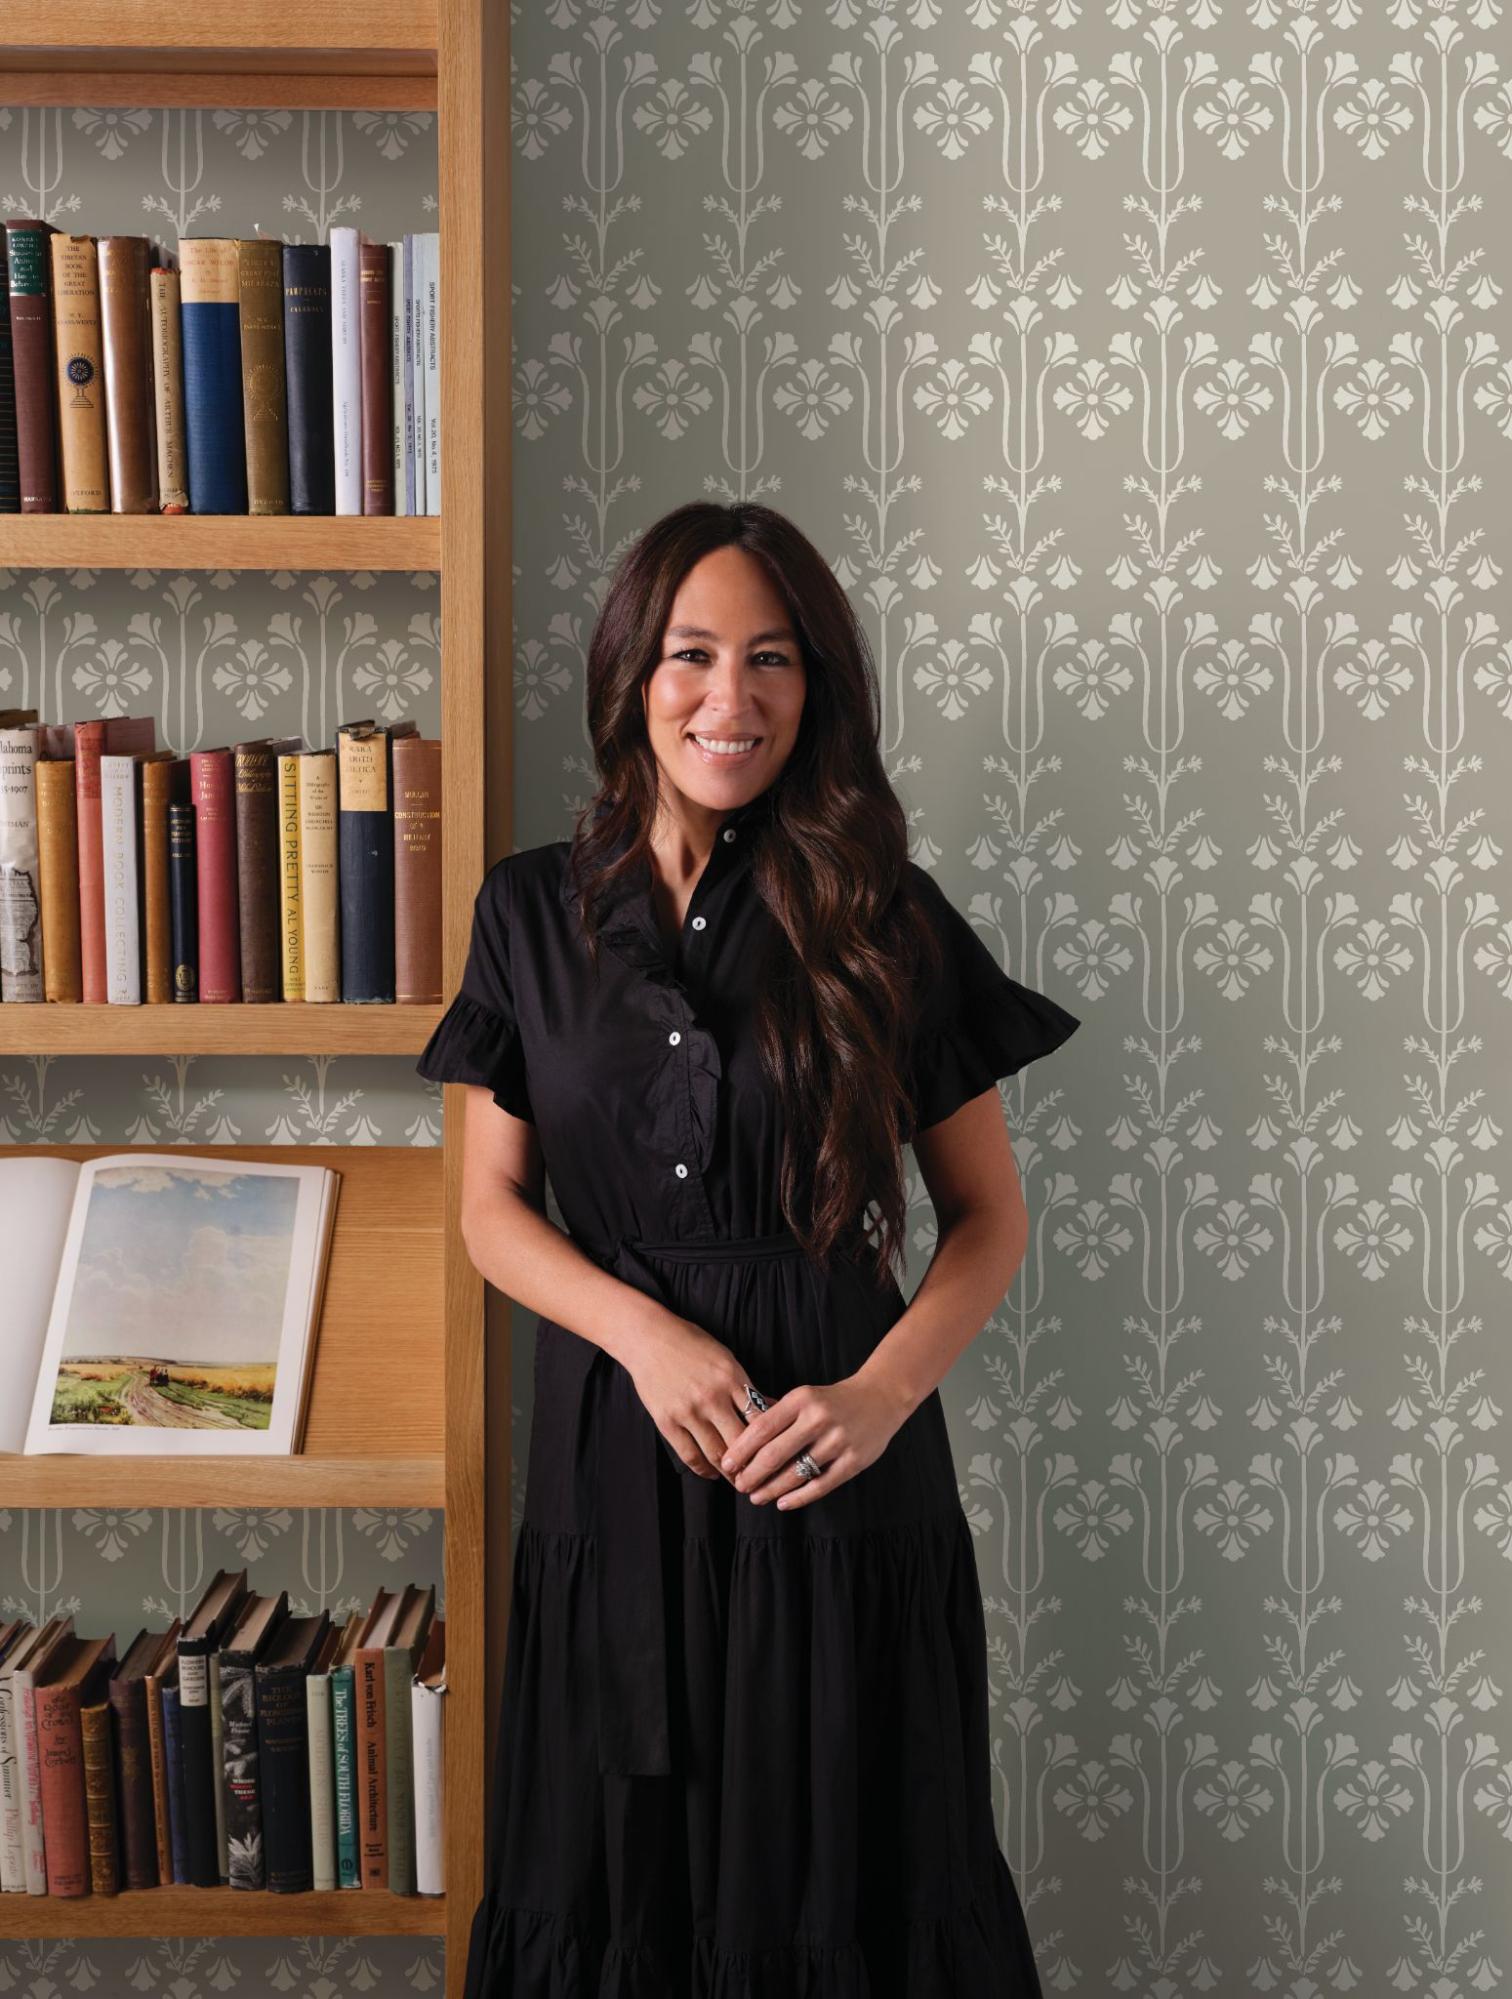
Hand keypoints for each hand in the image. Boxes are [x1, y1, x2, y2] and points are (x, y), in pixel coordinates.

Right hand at [622, 1316, 759, 1480]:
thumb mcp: (725, 1358)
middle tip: (761, 1477)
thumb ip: (745, 1386)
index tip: (776, 1454)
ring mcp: (688, 1411)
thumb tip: (770, 1409)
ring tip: (739, 1481)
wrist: (648, 1338)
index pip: (760, 1418)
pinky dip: (704, 1469)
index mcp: (731, 1377)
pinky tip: (713, 1473)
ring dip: (731, 1472)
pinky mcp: (667, 1422)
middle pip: (741, 1441)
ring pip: (717, 1453)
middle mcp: (712, 1396)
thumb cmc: (691, 1344)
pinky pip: (690, 1455)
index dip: (771, 1441)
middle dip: (754, 1464)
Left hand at [717, 1373, 907, 1510]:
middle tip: (739, 1486)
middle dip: (752, 1474)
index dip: (741, 1450)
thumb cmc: (833, 1400)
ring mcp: (838, 1441)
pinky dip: (798, 1497)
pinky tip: (783, 1502)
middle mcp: (818, 1418)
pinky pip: (820, 1485)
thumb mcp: (804, 1395)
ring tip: (757, 1497)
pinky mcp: (854, 1461)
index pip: (762, 1428)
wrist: (880, 1398)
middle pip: (774, 1454)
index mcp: (801, 1399)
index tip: (726, 1464)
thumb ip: (775, 1411)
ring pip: (795, 1473)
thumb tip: (739, 1431)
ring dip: (771, 1489)